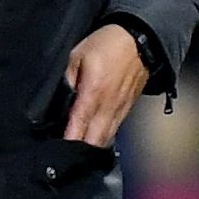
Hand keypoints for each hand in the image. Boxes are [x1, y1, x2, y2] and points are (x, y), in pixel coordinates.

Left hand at [64, 23, 147, 146]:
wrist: (141, 40)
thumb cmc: (108, 44)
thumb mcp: (78, 55)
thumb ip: (67, 79)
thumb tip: (60, 100)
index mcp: (93, 92)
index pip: (78, 124)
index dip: (68, 140)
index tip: (58, 152)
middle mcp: (108, 106)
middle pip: (94, 140)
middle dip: (79, 151)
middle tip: (64, 158)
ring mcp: (120, 110)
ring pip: (105, 139)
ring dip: (91, 148)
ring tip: (76, 156)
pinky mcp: (127, 110)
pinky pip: (113, 131)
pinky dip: (102, 140)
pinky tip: (93, 142)